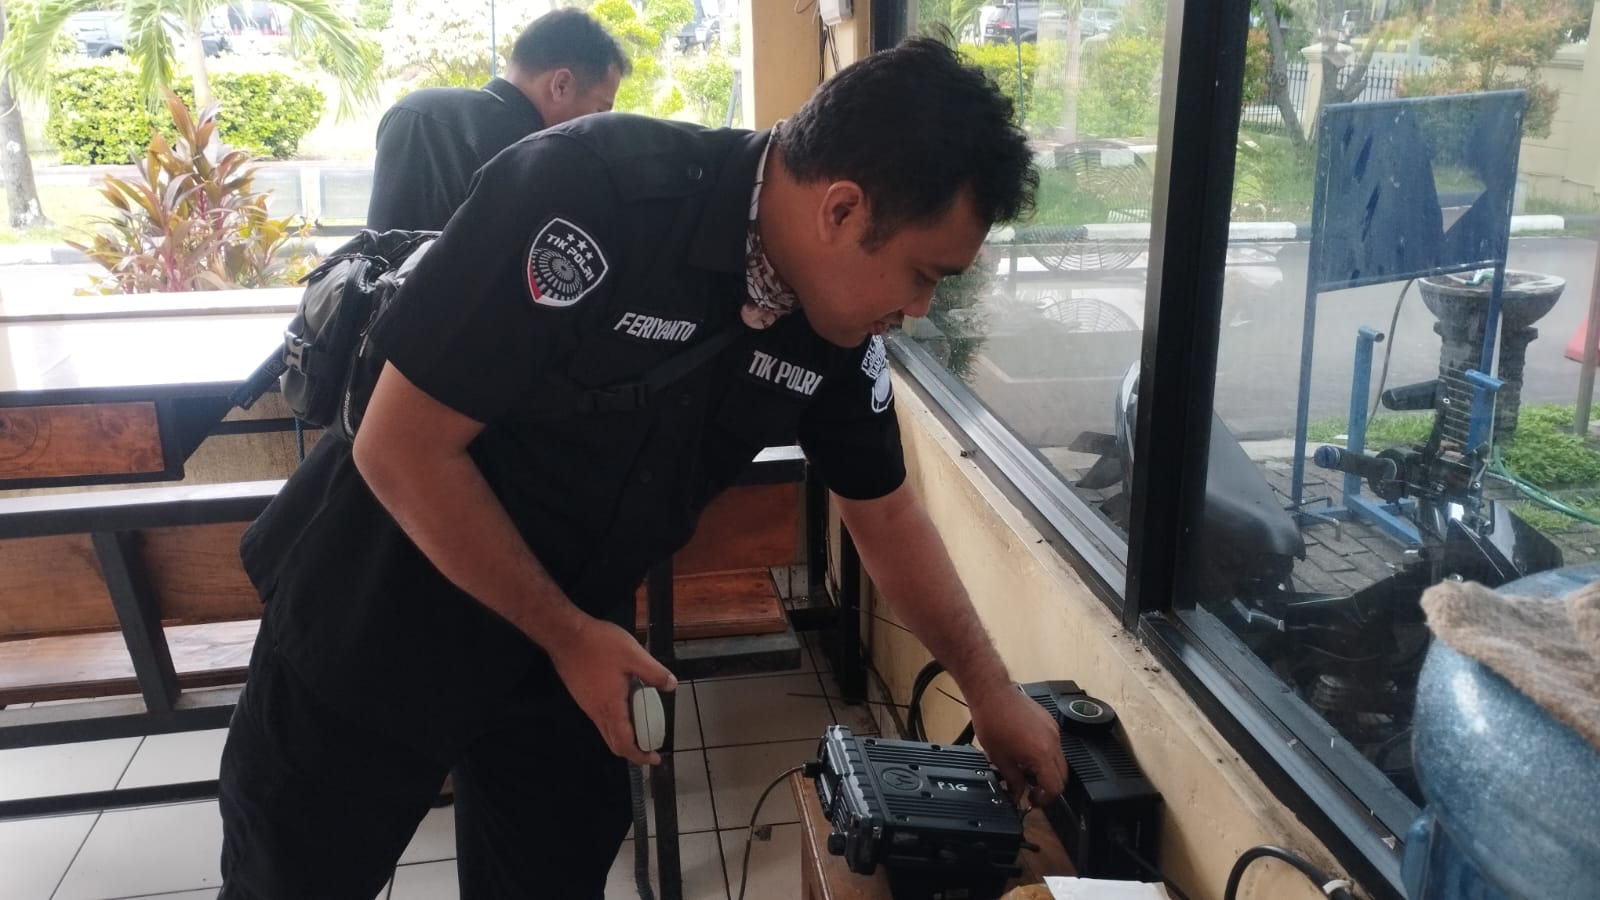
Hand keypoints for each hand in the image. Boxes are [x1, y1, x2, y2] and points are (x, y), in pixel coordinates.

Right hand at [546, 617, 677, 765]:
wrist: (565, 635)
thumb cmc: (599, 644)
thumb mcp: (633, 655)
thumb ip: (654, 672)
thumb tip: (671, 686)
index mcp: (610, 707)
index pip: (624, 744)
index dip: (640, 756)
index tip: (654, 758)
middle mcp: (596, 712)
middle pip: (614, 743)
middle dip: (634, 750)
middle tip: (651, 746)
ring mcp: (587, 705)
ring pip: (607, 731)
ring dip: (625, 735)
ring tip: (643, 723)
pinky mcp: (582, 696)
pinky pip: (601, 718)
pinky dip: (616, 721)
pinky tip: (626, 703)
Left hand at [966, 681, 1066, 808]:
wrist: (992, 694)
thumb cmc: (992, 723)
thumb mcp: (999, 758)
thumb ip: (1013, 780)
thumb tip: (1018, 794)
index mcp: (1041, 754)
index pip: (1055, 786)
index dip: (1046, 799)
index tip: (1034, 800)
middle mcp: (1053, 743)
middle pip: (1062, 775)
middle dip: (1049, 787)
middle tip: (1032, 791)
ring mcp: (1054, 731)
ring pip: (1060, 760)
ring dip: (1048, 771)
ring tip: (1027, 771)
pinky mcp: (1050, 722)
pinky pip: (1055, 745)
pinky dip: (1047, 755)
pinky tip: (1028, 754)